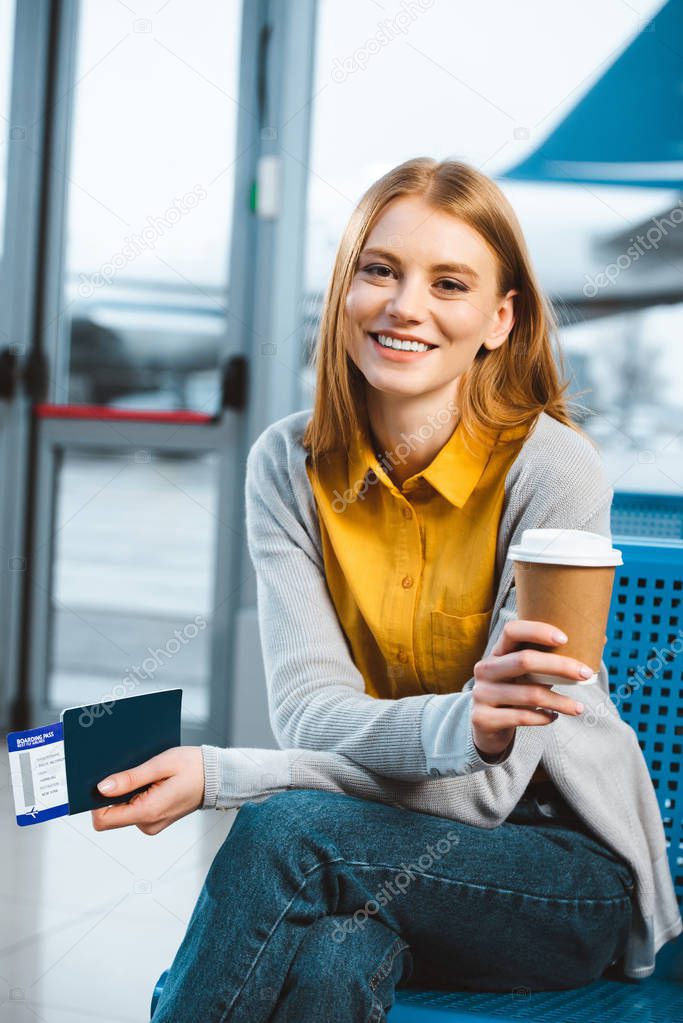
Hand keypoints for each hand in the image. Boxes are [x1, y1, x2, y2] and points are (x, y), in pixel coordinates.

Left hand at [91, 746, 203, 835]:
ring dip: (128, 792)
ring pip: (123, 810)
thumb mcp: (160, 765)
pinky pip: (135, 809)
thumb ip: (130, 779)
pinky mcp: (154, 819)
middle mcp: (147, 824)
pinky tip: (152, 781)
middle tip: (133, 772)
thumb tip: (102, 788)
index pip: (103, 820)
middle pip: (111, 814)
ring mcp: (151, 824)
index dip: (97, 801)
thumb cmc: (194, 767)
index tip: (106, 781)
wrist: (218, 776)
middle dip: (115, 793)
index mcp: (148, 812)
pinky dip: (137, 795)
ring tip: (148, 775)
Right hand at [471, 620, 588, 758]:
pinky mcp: (483, 718)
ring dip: (560, 701)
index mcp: (498, 652)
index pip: (512, 631)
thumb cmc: (516, 692)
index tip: (565, 638)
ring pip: (529, 694)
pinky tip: (554, 718)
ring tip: (579, 708)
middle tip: (586, 674)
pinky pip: (521, 717)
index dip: (538, 631)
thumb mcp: (526, 674)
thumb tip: (599, 640)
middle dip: (560, 666)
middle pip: (525, 660)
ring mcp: (482, 693)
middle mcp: (486, 669)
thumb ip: (553, 660)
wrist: (486, 726)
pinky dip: (543, 718)